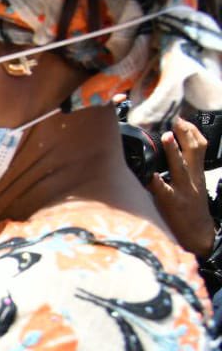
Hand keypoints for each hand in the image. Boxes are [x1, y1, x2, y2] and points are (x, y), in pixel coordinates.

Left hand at [149, 116, 215, 257]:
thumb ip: (182, 167)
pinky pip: (165, 191)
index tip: (181, 117)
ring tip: (167, 136)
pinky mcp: (173, 204)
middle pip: (193, 151)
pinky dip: (158, 183)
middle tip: (175, 119)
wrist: (199, 233)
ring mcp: (183, 190)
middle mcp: (192, 178)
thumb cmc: (190, 206)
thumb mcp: (191, 183)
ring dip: (174, 151)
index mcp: (196, 172)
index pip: (199, 146)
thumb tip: (168, 150)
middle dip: (185, 133)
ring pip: (180, 166)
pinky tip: (152, 176)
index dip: (191, 131)